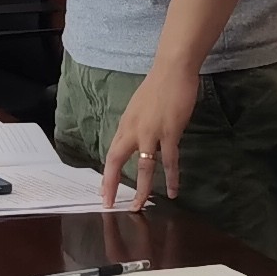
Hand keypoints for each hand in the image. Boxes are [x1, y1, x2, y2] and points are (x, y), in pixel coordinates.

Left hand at [97, 67, 198, 212]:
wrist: (172, 69)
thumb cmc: (159, 85)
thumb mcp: (139, 107)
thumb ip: (137, 125)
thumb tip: (137, 141)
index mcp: (125, 124)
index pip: (111, 154)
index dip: (107, 174)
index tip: (103, 191)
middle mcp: (133, 130)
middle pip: (117, 162)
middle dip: (111, 185)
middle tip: (109, 204)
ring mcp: (150, 132)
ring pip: (144, 167)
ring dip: (143, 189)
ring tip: (141, 206)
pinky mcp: (169, 132)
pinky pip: (169, 160)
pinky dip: (171, 177)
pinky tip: (173, 190)